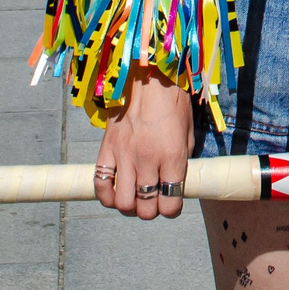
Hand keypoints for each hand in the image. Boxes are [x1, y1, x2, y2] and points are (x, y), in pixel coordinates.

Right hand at [97, 66, 192, 220]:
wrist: (149, 78)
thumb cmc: (173, 104)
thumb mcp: (187, 135)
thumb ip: (181, 163)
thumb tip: (174, 185)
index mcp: (171, 156)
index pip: (170, 203)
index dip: (171, 209)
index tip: (170, 204)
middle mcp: (147, 159)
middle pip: (145, 208)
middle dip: (150, 211)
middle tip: (152, 202)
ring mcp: (124, 155)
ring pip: (121, 202)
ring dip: (129, 206)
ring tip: (134, 197)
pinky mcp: (107, 148)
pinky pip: (100, 183)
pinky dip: (106, 195)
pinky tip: (114, 192)